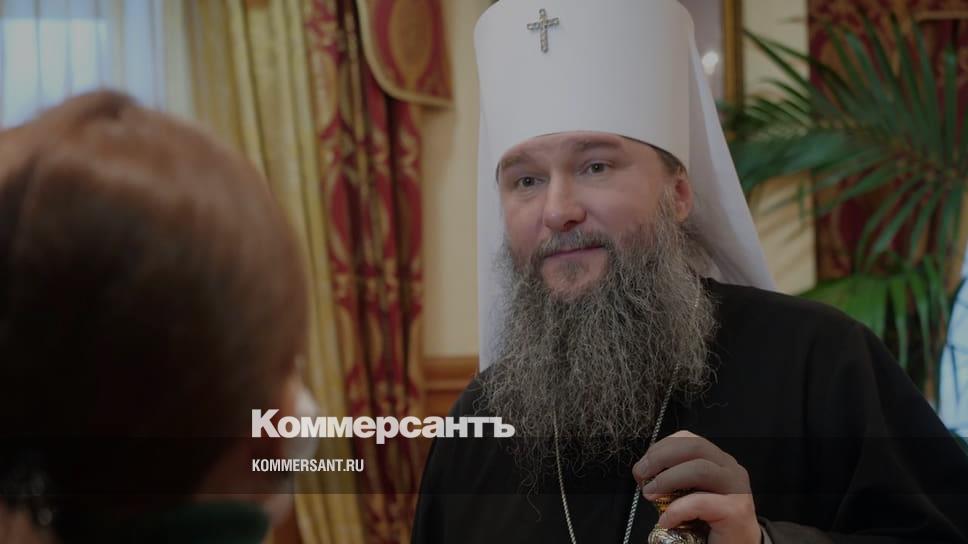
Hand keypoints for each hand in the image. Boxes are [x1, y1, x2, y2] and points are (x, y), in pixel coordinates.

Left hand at [632, 430, 760, 543]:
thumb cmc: (710, 522)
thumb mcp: (689, 492)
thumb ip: (675, 478)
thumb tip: (645, 472)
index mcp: (718, 460)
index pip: (688, 439)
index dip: (661, 448)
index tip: (643, 466)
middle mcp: (730, 468)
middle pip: (694, 447)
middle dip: (660, 458)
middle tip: (641, 476)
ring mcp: (737, 488)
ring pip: (700, 469)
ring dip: (667, 479)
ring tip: (650, 495)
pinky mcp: (736, 511)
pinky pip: (701, 502)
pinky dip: (677, 510)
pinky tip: (666, 521)